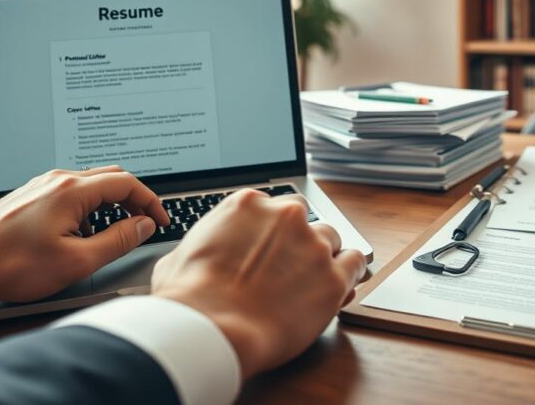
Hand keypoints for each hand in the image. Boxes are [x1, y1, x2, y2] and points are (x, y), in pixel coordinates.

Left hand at [0, 167, 168, 305]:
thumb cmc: (12, 265)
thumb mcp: (76, 261)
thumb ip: (118, 240)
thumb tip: (144, 225)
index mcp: (72, 190)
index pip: (127, 183)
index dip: (151, 202)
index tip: (161, 221)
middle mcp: (58, 179)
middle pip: (111, 177)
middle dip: (134, 199)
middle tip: (144, 225)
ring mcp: (42, 185)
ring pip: (90, 185)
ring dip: (110, 205)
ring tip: (112, 235)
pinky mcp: (31, 195)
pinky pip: (70, 193)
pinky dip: (88, 208)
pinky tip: (80, 236)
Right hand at [150, 189, 366, 379]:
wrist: (213, 328)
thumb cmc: (191, 298)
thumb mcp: (178, 257)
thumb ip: (203, 245)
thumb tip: (198, 255)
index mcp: (248, 204)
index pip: (274, 207)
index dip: (274, 231)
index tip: (272, 248)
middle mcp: (285, 216)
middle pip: (306, 219)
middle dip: (299, 240)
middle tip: (290, 266)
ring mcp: (313, 245)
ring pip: (332, 239)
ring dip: (325, 256)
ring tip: (312, 280)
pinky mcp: (333, 278)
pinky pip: (355, 264)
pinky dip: (349, 273)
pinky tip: (340, 285)